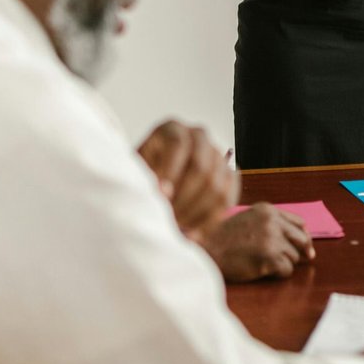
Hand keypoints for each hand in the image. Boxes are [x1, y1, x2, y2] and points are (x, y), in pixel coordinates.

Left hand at [137, 120, 236, 236]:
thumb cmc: (139, 177)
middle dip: (184, 199)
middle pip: (200, 167)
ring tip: (177, 228)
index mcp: (172, 129)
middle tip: (168, 219)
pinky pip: (227, 199)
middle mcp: (198, 136)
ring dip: (196, 213)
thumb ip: (145, 180)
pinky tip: (193, 234)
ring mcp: (216, 155)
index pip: (177, 145)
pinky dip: (211, 221)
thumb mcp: (135, 172)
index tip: (160, 197)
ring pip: (216, 186)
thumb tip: (162, 195)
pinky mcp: (229, 175)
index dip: (169, 172)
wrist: (154, 184)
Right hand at [200, 203, 313, 281]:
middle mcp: (272, 221)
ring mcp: (272, 239)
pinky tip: (263, 271)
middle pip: (302, 239)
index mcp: (268, 210)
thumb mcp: (248, 219)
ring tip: (265, 264)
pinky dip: (278, 274)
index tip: (305, 247)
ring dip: (284, 263)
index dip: (303, 236)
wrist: (207, 250)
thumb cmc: (224, 238)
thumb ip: (271, 223)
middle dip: (301, 251)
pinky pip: (287, 270)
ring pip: (294, 257)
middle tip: (301, 259)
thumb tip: (302, 237)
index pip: (299, 223)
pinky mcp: (269, 257)